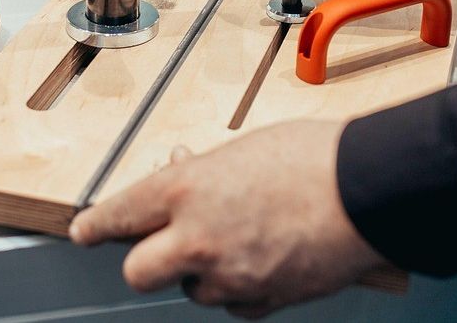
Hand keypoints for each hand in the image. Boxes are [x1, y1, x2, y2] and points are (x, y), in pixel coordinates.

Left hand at [70, 121, 386, 318]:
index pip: (119, 214)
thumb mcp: (243, 150)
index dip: (96, 225)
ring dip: (203, 272)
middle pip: (138, 270)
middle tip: (160, 247)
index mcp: (185, 190)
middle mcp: (196, 238)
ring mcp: (229, 275)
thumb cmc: (314, 158)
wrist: (370, 190)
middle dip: (145, 260)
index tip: (85, 231)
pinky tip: (260, 263)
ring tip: (239, 240)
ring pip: (192, 290)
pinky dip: (240, 290)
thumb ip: (204, 171)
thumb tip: (181, 172)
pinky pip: (234, 306)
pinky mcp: (263, 300)